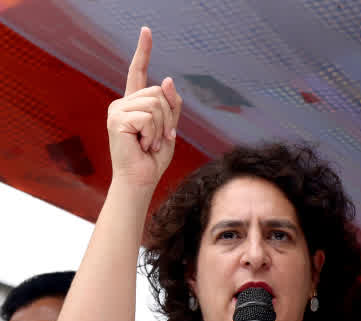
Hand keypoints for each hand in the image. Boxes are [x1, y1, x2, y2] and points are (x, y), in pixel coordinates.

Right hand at [107, 27, 182, 189]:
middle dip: (168, 118)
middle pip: (158, 93)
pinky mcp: (117, 119)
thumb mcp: (169, 128)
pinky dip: (153, 134)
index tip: (147, 30)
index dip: (143, 51)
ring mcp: (117, 110)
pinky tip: (142, 144)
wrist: (140, 179)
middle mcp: (123, 103)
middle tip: (157, 138)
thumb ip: (171, 105)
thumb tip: (166, 79)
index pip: (139, 72)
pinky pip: (149, 117)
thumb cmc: (153, 156)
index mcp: (135, 103)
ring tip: (148, 142)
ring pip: (156, 104)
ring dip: (161, 128)